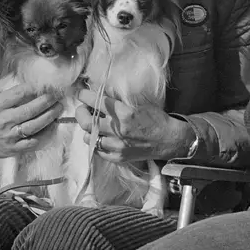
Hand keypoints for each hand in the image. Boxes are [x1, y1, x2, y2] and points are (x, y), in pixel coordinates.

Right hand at [0, 76, 65, 157]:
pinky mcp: (13, 149)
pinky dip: (45, 134)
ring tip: (59, 107)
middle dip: (47, 101)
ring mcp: (8, 136)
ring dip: (50, 116)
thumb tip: (21, 73)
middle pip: (30, 110)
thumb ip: (4, 84)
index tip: (44, 83)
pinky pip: (33, 142)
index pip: (18, 94)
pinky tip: (53, 125)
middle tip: (57, 94)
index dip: (34, 87)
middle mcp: (2, 121)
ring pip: (34, 126)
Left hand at [72, 85, 193, 163]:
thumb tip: (100, 92)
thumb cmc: (156, 118)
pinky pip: (98, 151)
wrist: (169, 139)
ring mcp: (117, 146)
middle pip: (87, 122)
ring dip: (88, 129)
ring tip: (92, 124)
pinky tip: (100, 137)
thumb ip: (119, 99)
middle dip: (80, 113)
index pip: (96, 102)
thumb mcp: (139, 103)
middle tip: (82, 109)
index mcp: (124, 113)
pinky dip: (96, 143)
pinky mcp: (119, 157)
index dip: (85, 95)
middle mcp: (118, 130)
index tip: (82, 94)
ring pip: (89, 137)